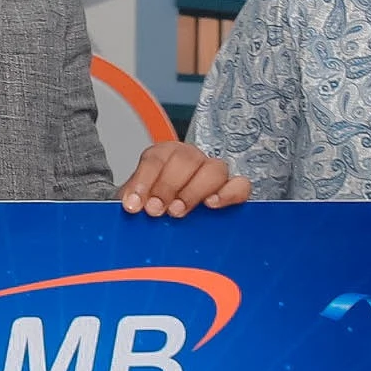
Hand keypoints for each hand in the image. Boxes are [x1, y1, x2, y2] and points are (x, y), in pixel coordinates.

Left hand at [117, 141, 250, 216]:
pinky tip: (212, 205)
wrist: (165, 215)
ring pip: (213, 169)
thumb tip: (131, 206)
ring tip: (178, 211)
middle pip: (185, 160)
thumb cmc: (153, 206)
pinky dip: (228, 193)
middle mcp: (190, 158)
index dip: (144, 180)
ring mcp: (213, 172)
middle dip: (167, 186)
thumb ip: (134, 200)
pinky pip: (240, 185)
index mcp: (164, 155)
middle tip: (156, 210)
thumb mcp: (138, 201)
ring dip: (193, 191)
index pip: (155, 158)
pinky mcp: (232, 189)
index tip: (134, 203)